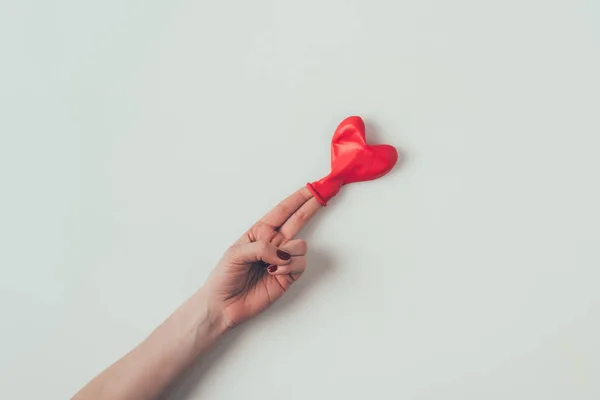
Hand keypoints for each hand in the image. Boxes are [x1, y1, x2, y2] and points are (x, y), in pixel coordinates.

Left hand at [203, 187, 320, 328]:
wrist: (223, 304)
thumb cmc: (224, 276)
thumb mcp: (236, 253)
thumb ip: (262, 247)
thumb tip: (283, 253)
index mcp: (260, 232)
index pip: (283, 211)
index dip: (298, 198)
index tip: (313, 188)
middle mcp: (274, 243)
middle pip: (299, 220)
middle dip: (311, 207)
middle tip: (325, 194)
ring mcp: (282, 259)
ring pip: (301, 246)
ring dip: (289, 253)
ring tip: (270, 265)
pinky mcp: (288, 276)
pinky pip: (300, 264)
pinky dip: (288, 268)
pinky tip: (274, 273)